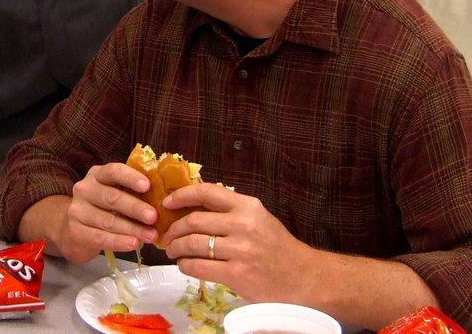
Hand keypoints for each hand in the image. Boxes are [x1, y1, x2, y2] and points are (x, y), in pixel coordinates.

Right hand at [48, 163, 159, 262]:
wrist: (72, 229)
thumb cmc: (101, 209)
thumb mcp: (113, 193)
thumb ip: (131, 192)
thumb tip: (164, 199)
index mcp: (97, 175)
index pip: (113, 171)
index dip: (130, 177)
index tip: (147, 185)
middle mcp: (84, 189)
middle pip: (112, 198)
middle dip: (135, 208)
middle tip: (154, 217)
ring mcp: (77, 211)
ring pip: (108, 220)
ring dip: (132, 229)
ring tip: (151, 236)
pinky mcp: (75, 231)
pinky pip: (100, 237)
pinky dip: (118, 242)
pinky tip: (133, 244)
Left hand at [159, 183, 319, 304]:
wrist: (304, 279)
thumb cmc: (278, 249)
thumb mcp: (259, 219)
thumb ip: (232, 211)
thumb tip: (194, 206)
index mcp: (248, 206)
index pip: (206, 192)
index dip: (181, 195)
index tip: (168, 202)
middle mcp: (243, 225)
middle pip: (194, 221)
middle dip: (174, 228)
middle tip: (167, 235)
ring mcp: (240, 250)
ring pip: (193, 244)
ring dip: (176, 248)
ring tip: (173, 251)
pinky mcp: (236, 274)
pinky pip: (198, 267)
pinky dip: (185, 265)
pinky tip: (184, 265)